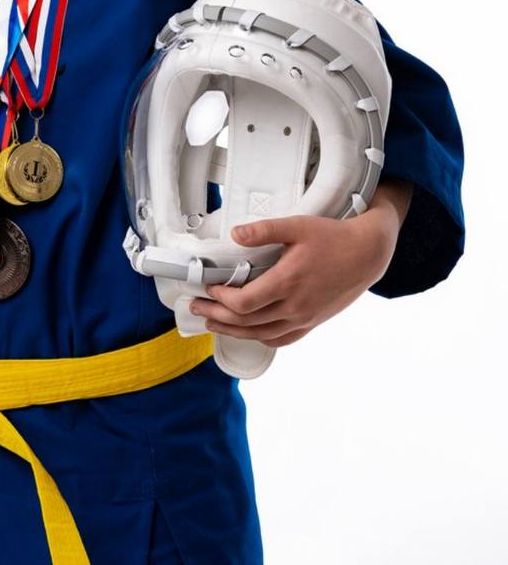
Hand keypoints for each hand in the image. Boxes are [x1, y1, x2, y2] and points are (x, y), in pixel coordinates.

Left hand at [188, 208, 399, 348]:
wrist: (367, 254)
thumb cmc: (333, 237)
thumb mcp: (297, 225)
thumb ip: (264, 230)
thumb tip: (234, 234)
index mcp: (287, 283)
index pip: (243, 303)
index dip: (220, 298)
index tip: (208, 286)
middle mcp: (294, 306)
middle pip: (246, 322)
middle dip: (217, 315)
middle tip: (196, 307)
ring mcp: (304, 318)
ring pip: (261, 333)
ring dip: (233, 330)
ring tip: (213, 323)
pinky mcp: (313, 321)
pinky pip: (282, 338)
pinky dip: (261, 337)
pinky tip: (249, 332)